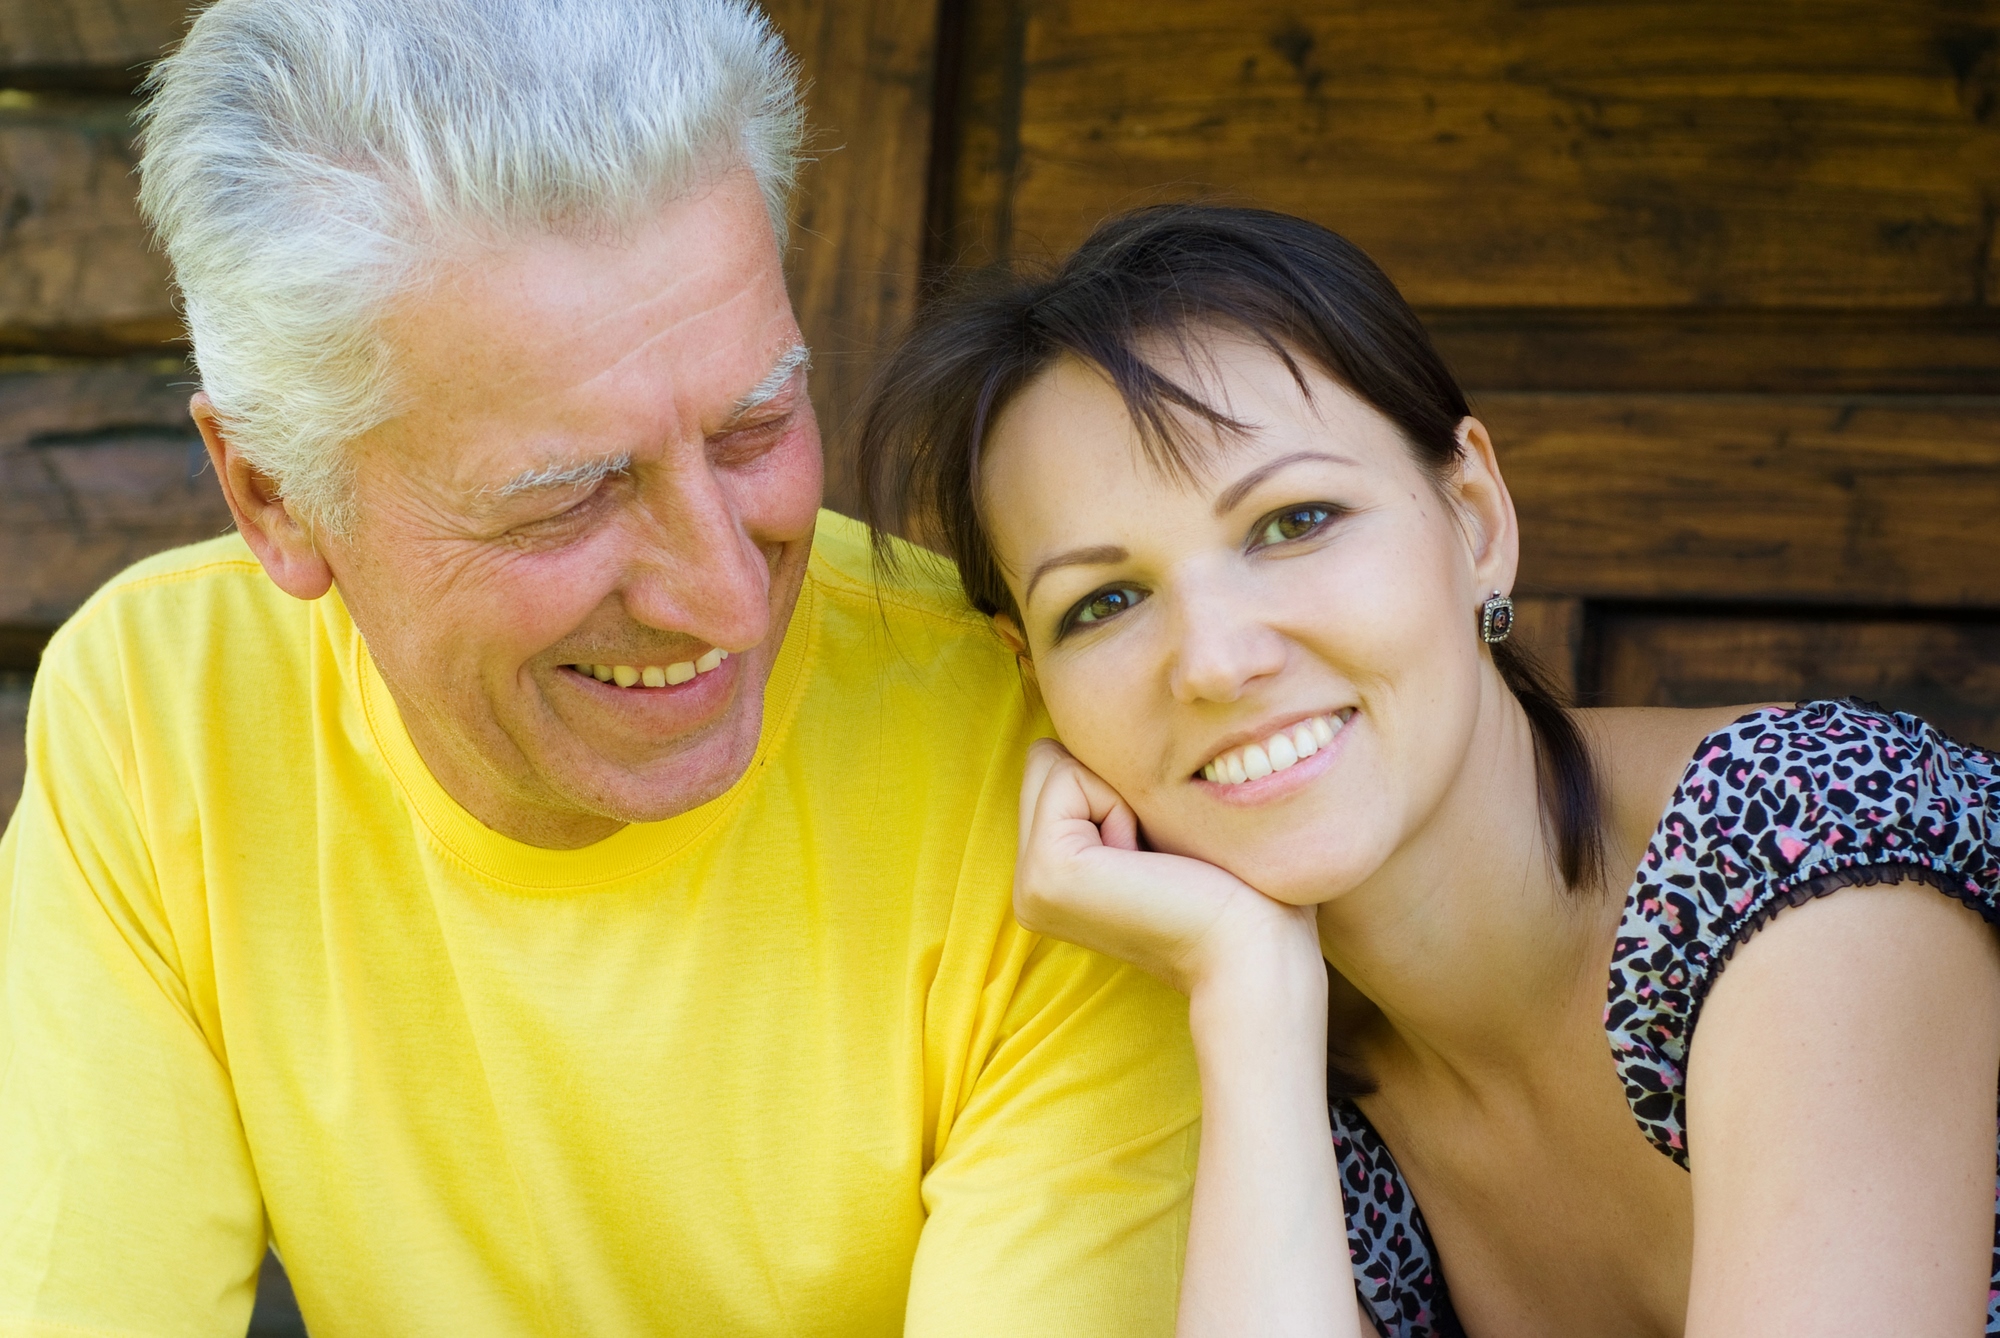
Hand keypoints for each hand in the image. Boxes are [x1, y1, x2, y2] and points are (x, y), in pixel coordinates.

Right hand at [1014, 738, 1321, 998]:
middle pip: (1048, 759)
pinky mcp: (1047, 876)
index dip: (1119, 784)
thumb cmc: (1235, 887)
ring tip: (1154, 860)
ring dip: (1118, 795)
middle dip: (1112, 784)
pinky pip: (1067, 776)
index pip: (1057, 766)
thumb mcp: (1161, 826)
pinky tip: (1148, 864)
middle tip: (1157, 855)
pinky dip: (1118, 804)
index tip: (1161, 852)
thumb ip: (1118, 786)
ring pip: (1054, 761)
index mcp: (1049, 878)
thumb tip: (1104, 710)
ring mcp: (1029, 886)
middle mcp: (1027, 887)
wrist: (1257, 951)